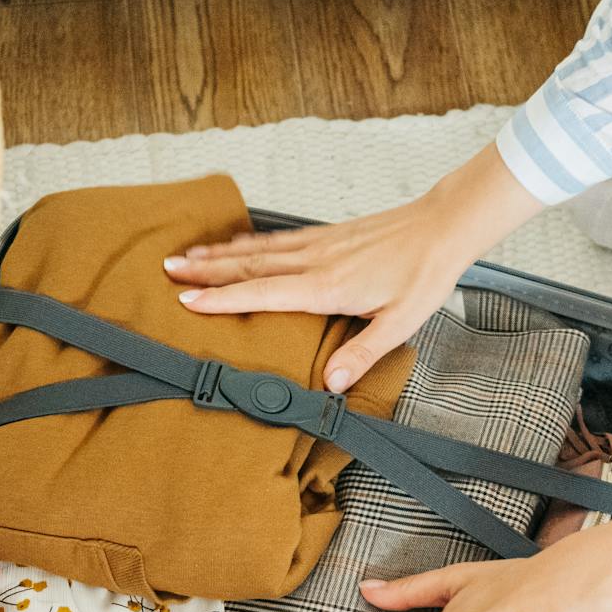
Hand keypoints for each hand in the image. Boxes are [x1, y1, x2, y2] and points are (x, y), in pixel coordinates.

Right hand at [164, 144, 543, 389]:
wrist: (444, 227)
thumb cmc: (425, 274)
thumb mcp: (401, 322)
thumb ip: (363, 352)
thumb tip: (331, 384)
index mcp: (326, 286)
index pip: (262, 293)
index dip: (222, 298)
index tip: (187, 301)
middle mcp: (315, 261)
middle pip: (248, 266)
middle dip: (205, 270)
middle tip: (166, 270)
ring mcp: (318, 245)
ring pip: (258, 249)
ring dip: (219, 253)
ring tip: (187, 256)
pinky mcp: (327, 236)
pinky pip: (277, 240)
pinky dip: (249, 242)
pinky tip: (237, 243)